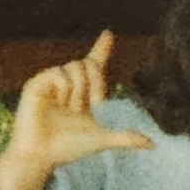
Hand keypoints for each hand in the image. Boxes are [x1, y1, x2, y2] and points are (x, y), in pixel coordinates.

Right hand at [0, 31, 153, 189]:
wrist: (41, 155)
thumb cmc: (68, 148)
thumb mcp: (102, 139)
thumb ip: (126, 137)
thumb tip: (151, 144)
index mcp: (84, 93)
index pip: (95, 64)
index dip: (102, 48)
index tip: (109, 33)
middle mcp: (69, 84)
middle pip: (90, 63)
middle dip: (96, 82)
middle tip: (92, 104)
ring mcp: (52, 83)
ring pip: (76, 66)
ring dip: (80, 89)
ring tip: (71, 108)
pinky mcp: (37, 83)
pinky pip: (59, 72)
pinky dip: (64, 88)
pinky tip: (59, 103)